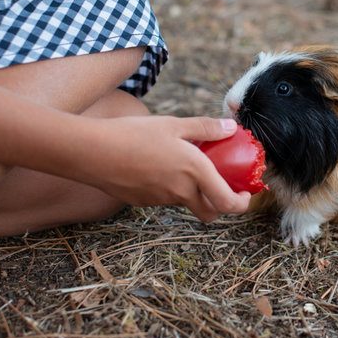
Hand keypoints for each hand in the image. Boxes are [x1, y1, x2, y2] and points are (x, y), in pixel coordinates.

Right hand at [78, 115, 251, 221]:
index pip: (227, 202)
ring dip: (195, 193)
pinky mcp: (144, 202)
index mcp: (194, 172)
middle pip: (210, 212)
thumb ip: (205, 128)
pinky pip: (166, 199)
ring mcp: (161, 200)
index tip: (244, 193)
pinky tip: (159, 167)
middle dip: (220, 205)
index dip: (241, 203)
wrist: (92, 152)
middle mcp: (181, 191)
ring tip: (187, 167)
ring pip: (187, 204)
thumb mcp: (173, 125)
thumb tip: (231, 128)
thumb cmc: (133, 134)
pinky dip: (172, 189)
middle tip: (222, 186)